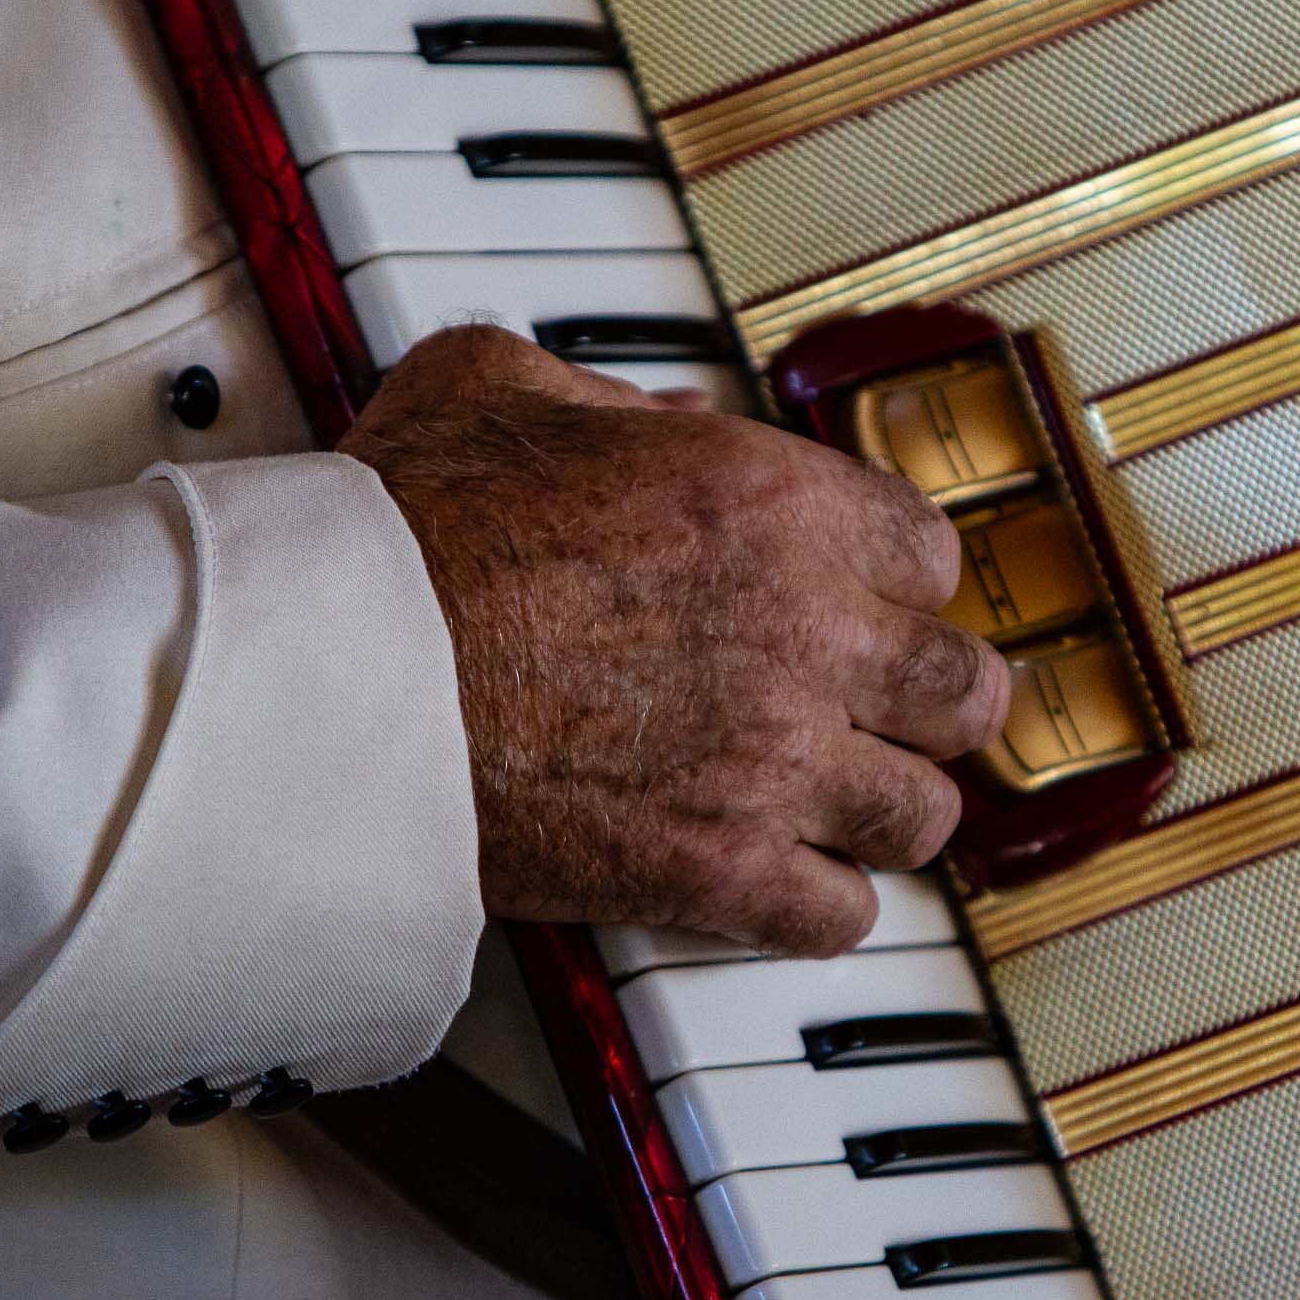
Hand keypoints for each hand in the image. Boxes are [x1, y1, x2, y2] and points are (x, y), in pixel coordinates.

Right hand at [341, 327, 1010, 955]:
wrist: (336, 680)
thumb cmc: (401, 538)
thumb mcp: (496, 385)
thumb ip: (604, 393)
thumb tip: (654, 417)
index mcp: (767, 504)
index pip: (931, 553)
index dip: (899, 579)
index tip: (871, 598)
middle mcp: (800, 633)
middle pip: (964, 688)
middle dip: (932, 698)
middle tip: (894, 706)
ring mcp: (771, 762)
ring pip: (925, 813)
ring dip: (888, 806)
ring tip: (845, 800)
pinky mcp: (718, 872)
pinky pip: (841, 914)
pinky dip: (819, 905)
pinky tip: (783, 880)